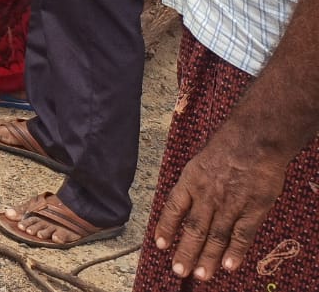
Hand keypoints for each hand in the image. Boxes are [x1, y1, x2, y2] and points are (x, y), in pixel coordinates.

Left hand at [152, 124, 289, 281]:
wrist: (254, 139)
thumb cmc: (228, 145)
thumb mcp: (201, 160)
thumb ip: (196, 183)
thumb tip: (188, 201)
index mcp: (191, 181)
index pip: (173, 208)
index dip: (166, 228)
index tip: (160, 245)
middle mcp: (207, 195)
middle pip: (193, 228)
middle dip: (185, 252)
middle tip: (178, 271)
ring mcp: (230, 203)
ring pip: (215, 236)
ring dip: (207, 258)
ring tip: (200, 275)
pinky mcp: (253, 209)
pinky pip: (241, 234)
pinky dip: (235, 251)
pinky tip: (228, 266)